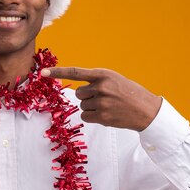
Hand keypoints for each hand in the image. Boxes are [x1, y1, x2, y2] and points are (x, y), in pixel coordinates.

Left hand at [41, 66, 162, 130]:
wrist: (147, 110)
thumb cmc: (129, 93)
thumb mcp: (114, 80)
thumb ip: (96, 81)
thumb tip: (77, 91)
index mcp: (103, 74)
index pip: (76, 72)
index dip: (58, 72)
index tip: (42, 73)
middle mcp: (101, 87)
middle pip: (78, 93)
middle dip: (87, 97)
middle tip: (104, 98)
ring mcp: (102, 102)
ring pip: (82, 106)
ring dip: (92, 108)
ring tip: (109, 107)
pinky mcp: (103, 116)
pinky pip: (85, 117)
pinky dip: (92, 117)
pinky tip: (106, 115)